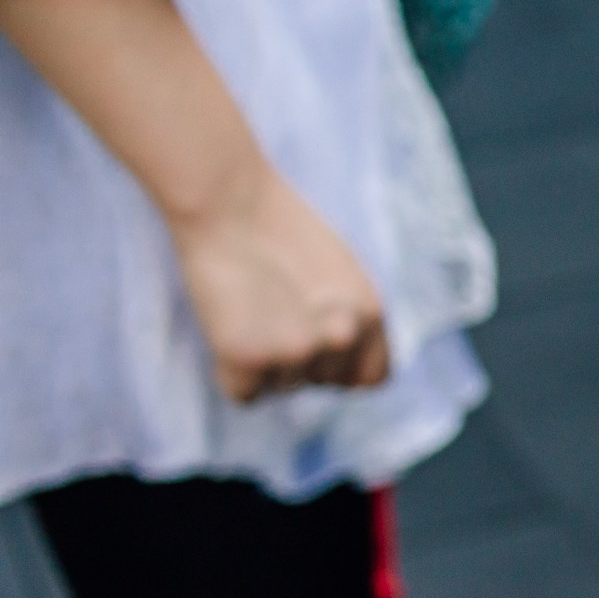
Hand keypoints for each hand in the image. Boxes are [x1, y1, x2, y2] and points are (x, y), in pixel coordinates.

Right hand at [172, 164, 389, 400]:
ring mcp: (294, 350)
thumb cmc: (278, 231)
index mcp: (370, 313)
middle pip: (322, 382)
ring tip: (249, 306)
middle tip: (270, 307)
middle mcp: (341, 336)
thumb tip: (338, 366)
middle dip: (299, 358)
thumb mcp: (341, 275)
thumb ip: (351, 321)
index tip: (314, 339)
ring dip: (264, 360)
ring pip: (282, 387)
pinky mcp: (248, 356)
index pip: (371, 379)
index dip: (343, 367)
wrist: (227, 203)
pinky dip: (232, 372)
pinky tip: (228, 328)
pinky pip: (245, 394)